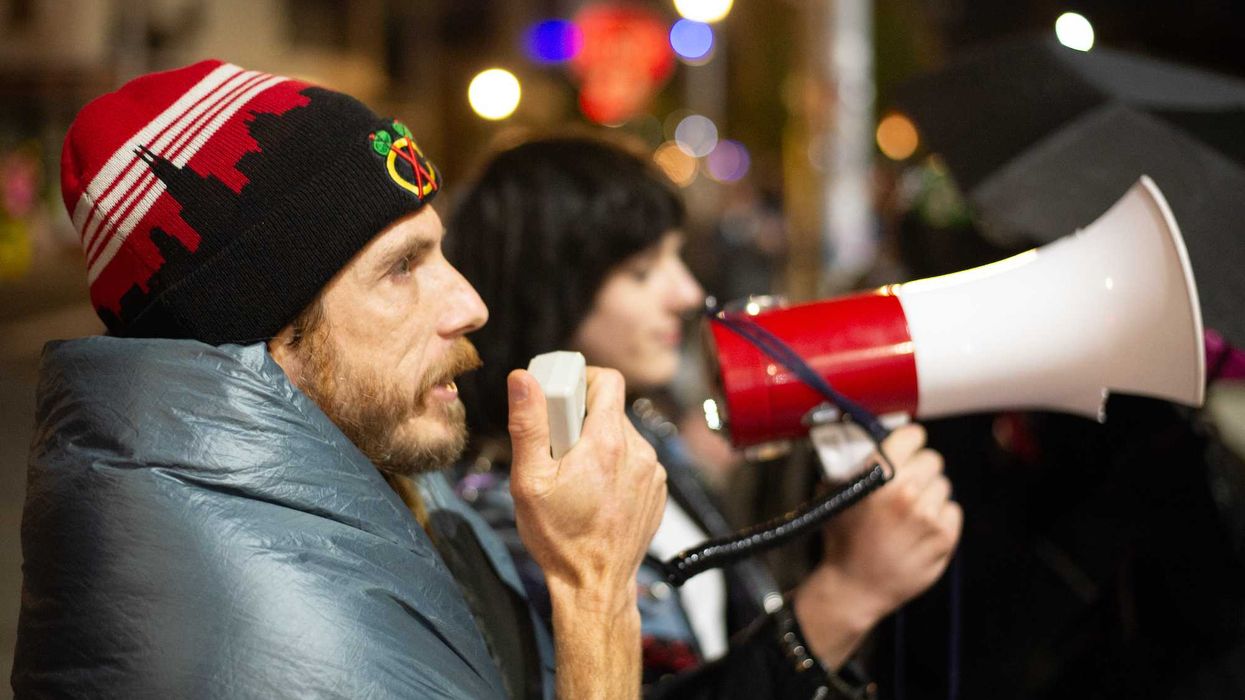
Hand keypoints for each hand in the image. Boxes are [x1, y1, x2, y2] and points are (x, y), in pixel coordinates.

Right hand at [507, 366, 666, 612]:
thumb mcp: (529, 481)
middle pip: (611, 409)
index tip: (561, 398)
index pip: (607, 381)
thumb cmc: (560, 538)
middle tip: (558, 450)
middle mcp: (638, 452)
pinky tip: (595, 492)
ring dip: (599, 444)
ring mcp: (652, 472)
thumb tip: (523, 380)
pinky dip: (615, 465)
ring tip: (576, 477)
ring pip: (623, 435)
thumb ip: (528, 425)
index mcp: (608, 443)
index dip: (582, 379)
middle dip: (582, 420)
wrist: (595, 586)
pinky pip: (635, 459)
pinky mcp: (656, 489)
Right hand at [793, 424, 961, 667]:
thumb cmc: (842, 540)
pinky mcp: (944, 538)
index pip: (913, 436)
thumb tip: (873, 442)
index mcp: (879, 475)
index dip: (909, 441)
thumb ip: (854, 465)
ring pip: (943, 485)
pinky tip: (920, 528)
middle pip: (932, 459)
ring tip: (910, 511)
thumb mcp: (835, 494)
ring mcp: (928, 516)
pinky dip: (940, 517)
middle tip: (906, 483)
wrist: (854, 587)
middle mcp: (906, 492)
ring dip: (929, 494)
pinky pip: (953, 511)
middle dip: (919, 469)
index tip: (906, 446)